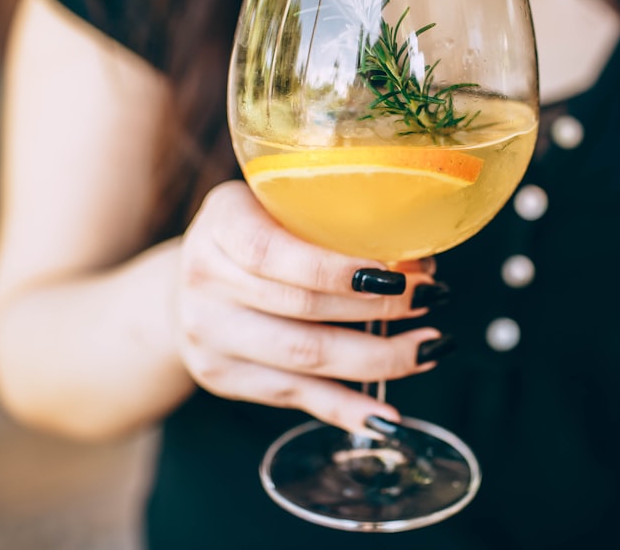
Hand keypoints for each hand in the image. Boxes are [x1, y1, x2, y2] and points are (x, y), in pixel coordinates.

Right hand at [173, 180, 446, 434]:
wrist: (188, 281)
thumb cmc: (257, 233)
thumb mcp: (278, 204)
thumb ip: (333, 222)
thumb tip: (418, 261)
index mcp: (221, 223)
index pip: (273, 252)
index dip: (337, 268)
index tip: (396, 273)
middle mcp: (204, 279)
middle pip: (300, 307)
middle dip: (379, 308)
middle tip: (431, 298)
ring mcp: (209, 334)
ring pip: (303, 356)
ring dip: (376, 358)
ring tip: (427, 347)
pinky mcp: (224, 376)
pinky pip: (295, 396)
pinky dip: (345, 408)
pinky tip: (385, 415)